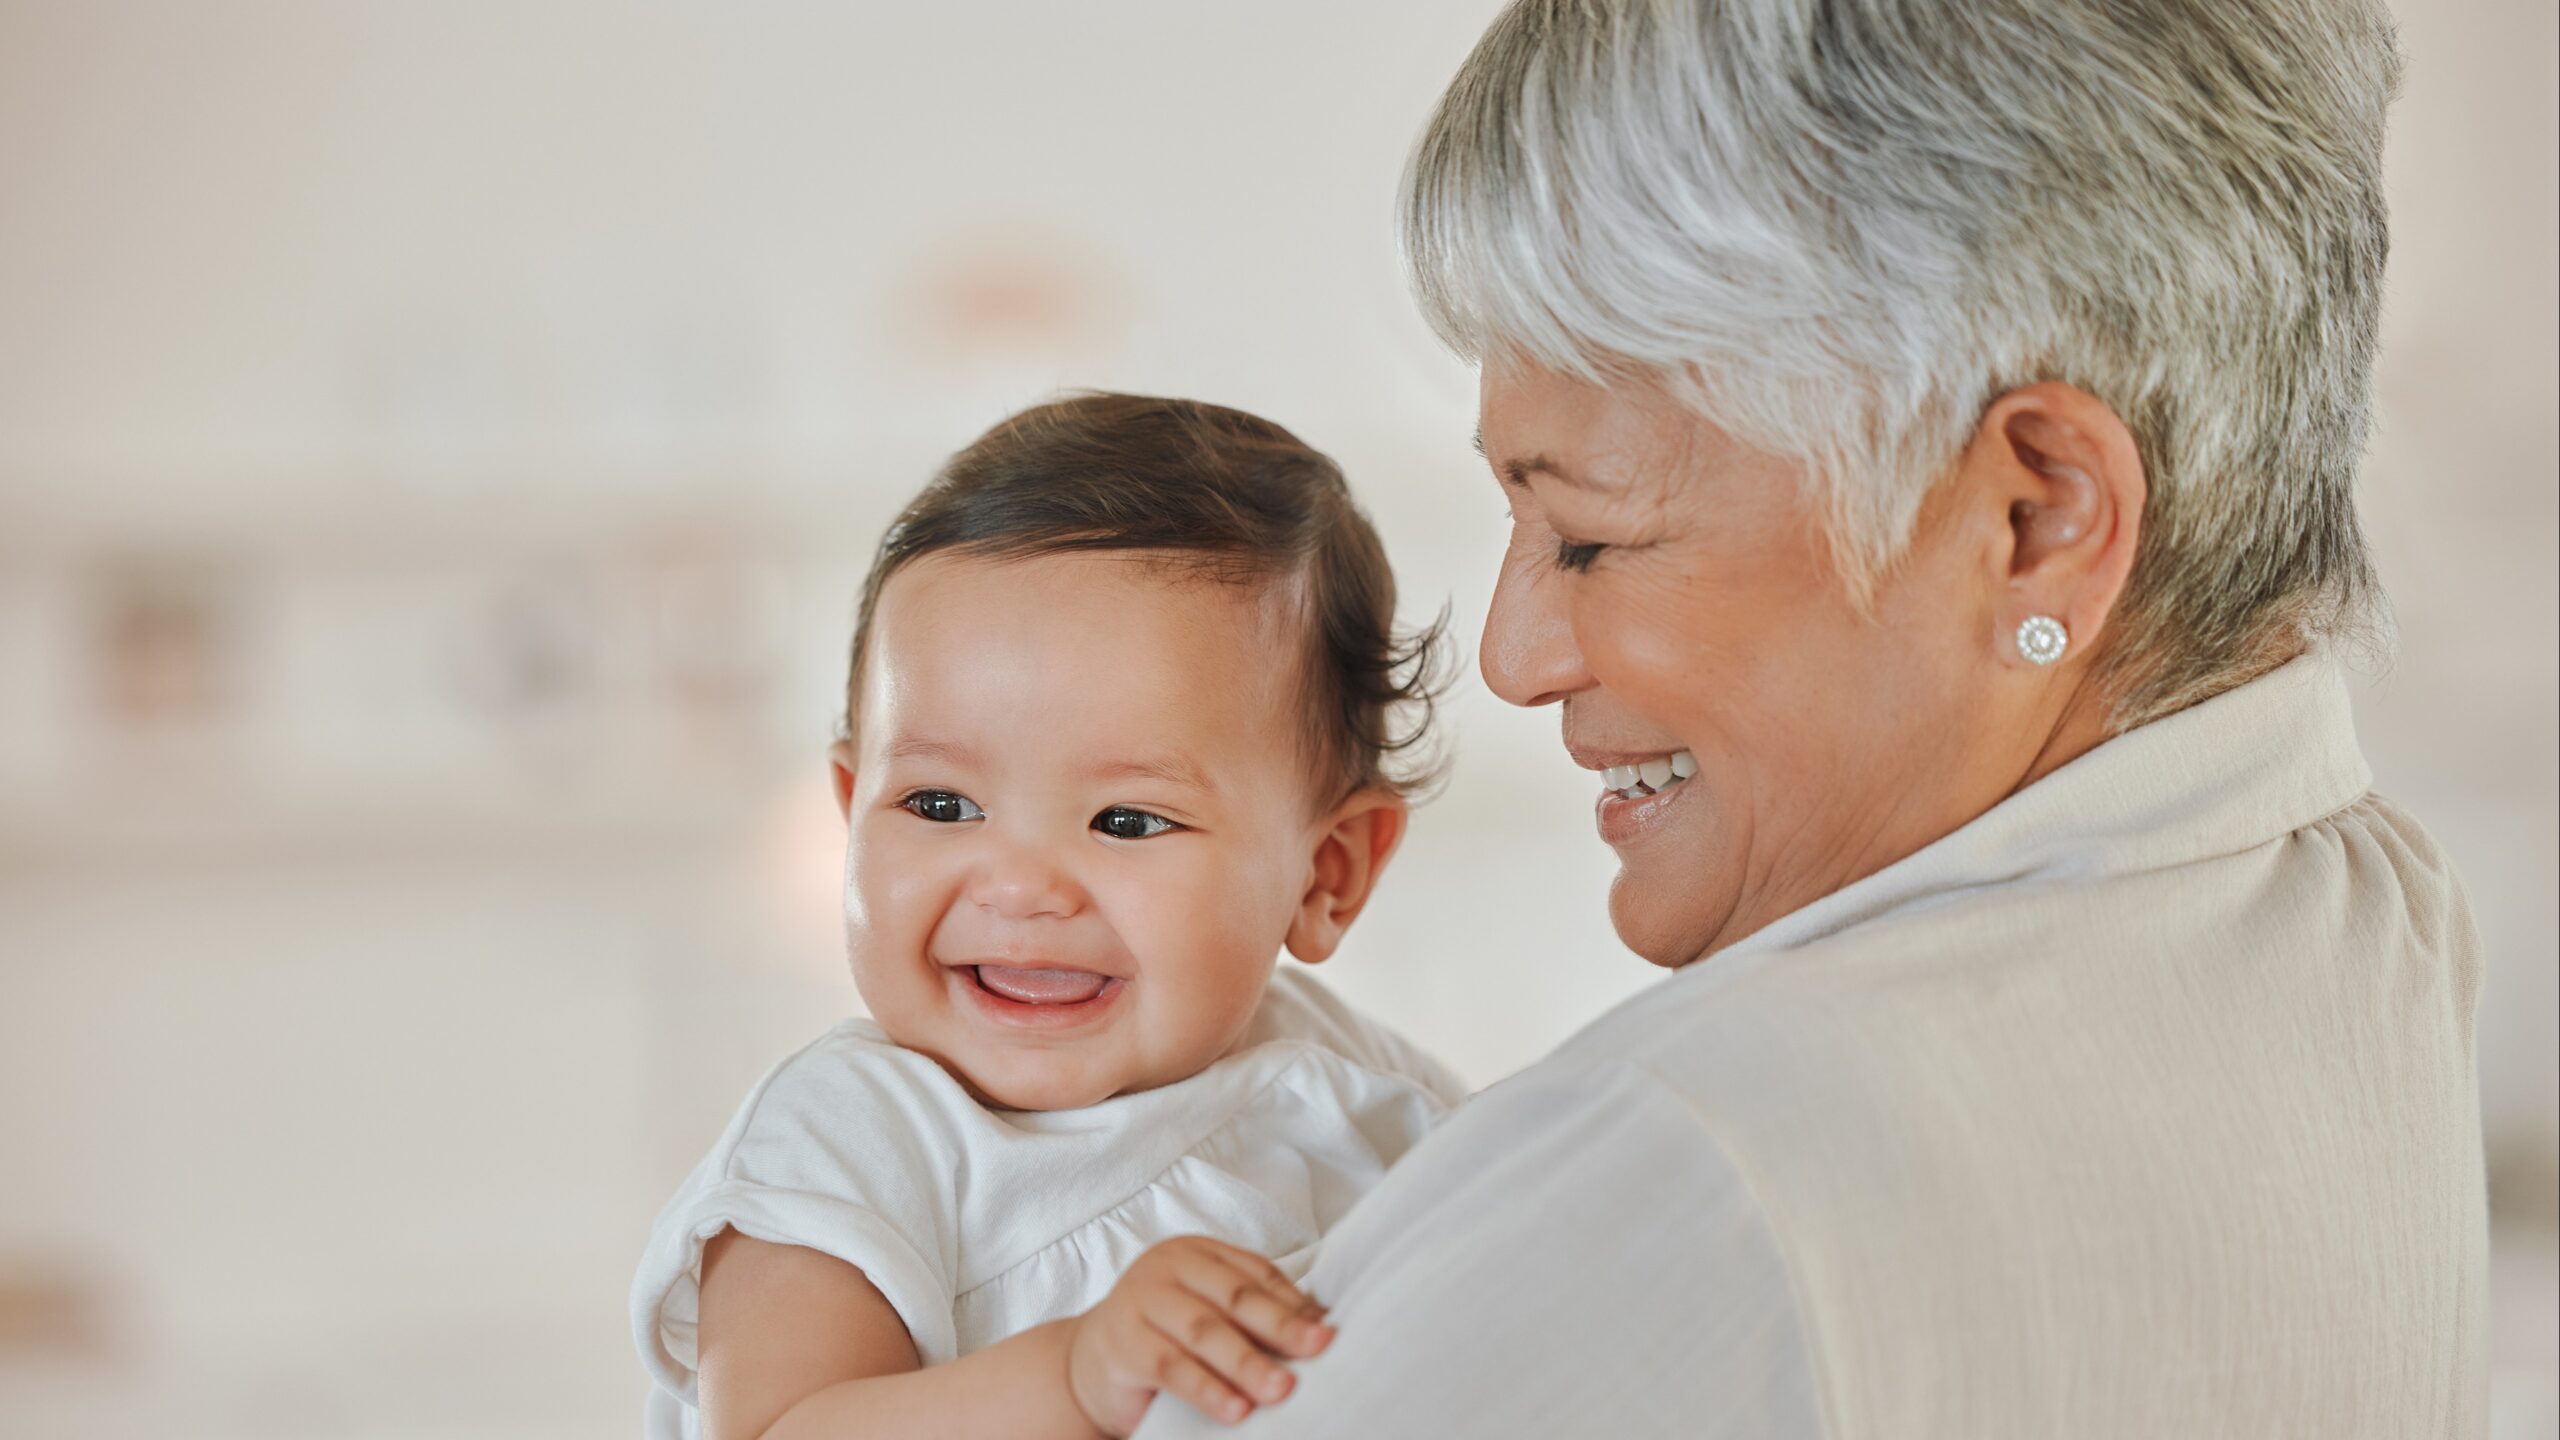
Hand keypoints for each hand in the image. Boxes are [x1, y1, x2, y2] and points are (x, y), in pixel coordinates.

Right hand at [1064, 1236, 1333, 1435]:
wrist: (1088, 1365)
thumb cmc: (1164, 1338)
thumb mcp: (1209, 1317)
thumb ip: (1252, 1317)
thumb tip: (1319, 1327)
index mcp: (1196, 1253)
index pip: (1255, 1274)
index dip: (1293, 1303)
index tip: (1328, 1331)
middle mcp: (1167, 1268)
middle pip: (1234, 1297)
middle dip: (1280, 1327)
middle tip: (1318, 1350)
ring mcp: (1140, 1300)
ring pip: (1204, 1331)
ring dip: (1246, 1363)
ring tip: (1281, 1389)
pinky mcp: (1122, 1342)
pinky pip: (1171, 1367)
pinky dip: (1207, 1390)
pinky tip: (1236, 1410)